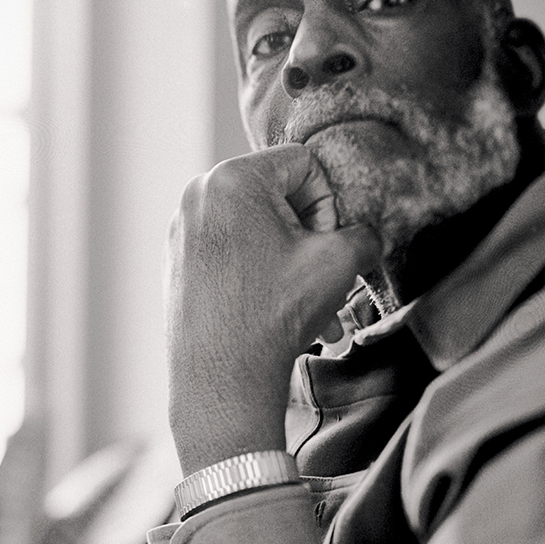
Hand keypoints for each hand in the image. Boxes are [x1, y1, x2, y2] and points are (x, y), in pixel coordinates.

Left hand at [165, 144, 380, 474]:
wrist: (221, 380)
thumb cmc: (274, 314)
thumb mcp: (339, 263)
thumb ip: (365, 234)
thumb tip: (369, 236)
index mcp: (233, 178)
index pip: (304, 163)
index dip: (328, 203)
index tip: (324, 244)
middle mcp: (198, 194)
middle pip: (276, 193)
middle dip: (306, 231)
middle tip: (314, 271)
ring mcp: (181, 229)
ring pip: (253, 224)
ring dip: (285, 254)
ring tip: (299, 297)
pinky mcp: (175, 261)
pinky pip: (227, 247)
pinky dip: (254, 267)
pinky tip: (268, 305)